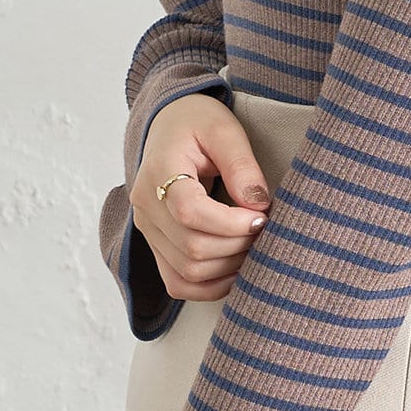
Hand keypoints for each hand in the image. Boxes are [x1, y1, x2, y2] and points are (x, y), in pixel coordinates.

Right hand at [132, 93, 273, 300]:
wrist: (170, 126)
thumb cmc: (198, 123)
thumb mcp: (224, 130)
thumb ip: (241, 165)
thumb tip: (259, 205)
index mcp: (158, 171)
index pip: (189, 212)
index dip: (231, 223)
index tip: (262, 216)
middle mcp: (146, 207)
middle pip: (191, 247)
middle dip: (238, 244)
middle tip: (264, 228)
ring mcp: (148, 231)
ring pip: (187, 272)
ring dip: (229, 266)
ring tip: (254, 244)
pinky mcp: (157, 246)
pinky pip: (178, 283)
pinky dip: (210, 287)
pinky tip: (237, 270)